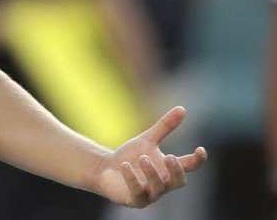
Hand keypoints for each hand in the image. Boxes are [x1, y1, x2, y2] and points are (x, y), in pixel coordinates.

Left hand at [93, 106, 208, 207]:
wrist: (106, 169)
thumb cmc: (131, 157)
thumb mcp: (147, 140)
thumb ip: (165, 127)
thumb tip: (182, 108)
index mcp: (169, 169)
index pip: (189, 166)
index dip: (197, 160)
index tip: (200, 150)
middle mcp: (163, 184)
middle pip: (178, 182)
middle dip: (175, 170)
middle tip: (169, 156)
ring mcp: (150, 194)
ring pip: (158, 188)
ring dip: (151, 173)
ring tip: (142, 158)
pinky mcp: (134, 199)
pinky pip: (137, 193)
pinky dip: (132, 179)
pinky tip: (125, 166)